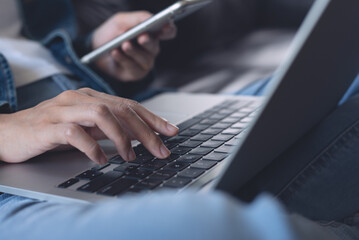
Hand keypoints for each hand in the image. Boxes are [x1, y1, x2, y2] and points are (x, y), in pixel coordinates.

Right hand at [0, 88, 177, 163]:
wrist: (8, 133)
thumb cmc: (49, 131)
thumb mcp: (84, 126)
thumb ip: (106, 128)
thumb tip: (137, 137)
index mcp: (90, 97)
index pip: (128, 104)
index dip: (152, 118)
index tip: (171, 131)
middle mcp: (79, 98)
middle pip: (121, 109)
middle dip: (146, 131)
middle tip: (161, 150)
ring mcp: (63, 110)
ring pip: (102, 114)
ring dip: (122, 137)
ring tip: (131, 156)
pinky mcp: (48, 126)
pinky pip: (75, 133)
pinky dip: (93, 147)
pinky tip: (101, 159)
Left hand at [92, 11, 176, 81]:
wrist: (95, 49)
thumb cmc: (112, 33)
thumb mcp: (121, 21)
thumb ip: (137, 18)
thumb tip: (151, 18)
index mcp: (152, 33)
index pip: (168, 32)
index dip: (169, 30)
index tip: (165, 27)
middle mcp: (151, 48)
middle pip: (155, 46)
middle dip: (148, 42)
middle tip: (142, 37)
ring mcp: (144, 62)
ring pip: (144, 59)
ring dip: (133, 51)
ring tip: (124, 45)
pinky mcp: (135, 73)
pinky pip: (133, 68)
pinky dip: (123, 59)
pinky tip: (115, 53)